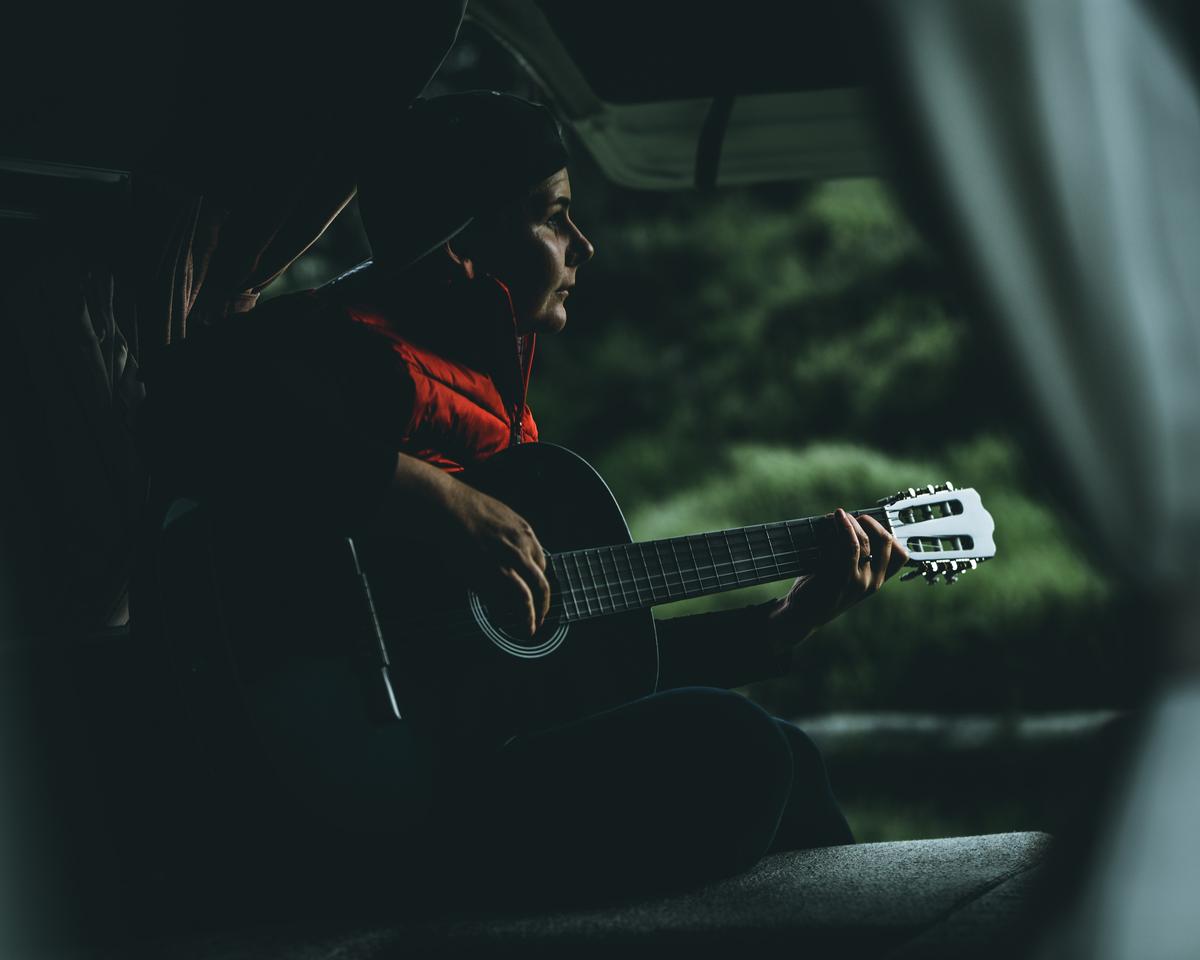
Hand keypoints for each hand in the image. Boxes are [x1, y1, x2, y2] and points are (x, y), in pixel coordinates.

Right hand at [376, 453, 549, 635]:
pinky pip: (512, 598)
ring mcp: (508, 561)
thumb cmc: (464, 509)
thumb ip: (508, 535)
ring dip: (533, 614)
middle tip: (541, 617)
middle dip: (544, 603)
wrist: (448, 507)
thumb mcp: (498, 516)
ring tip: (531, 627)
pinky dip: (518, 613)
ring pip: (529, 594)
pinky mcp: (492, 573)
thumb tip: (508, 555)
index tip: (535, 592)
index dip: (538, 581)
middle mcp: (522, 548)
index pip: (540, 564)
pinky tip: (516, 623)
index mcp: (525, 533)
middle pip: (541, 582)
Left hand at [765, 508, 908, 655]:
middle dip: (870, 522)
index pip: (900, 555)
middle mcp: (872, 582)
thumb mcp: (845, 576)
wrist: (801, 615)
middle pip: (885, 541)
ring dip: (851, 522)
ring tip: (838, 515)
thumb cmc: (820, 590)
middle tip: (854, 516)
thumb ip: (854, 557)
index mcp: (877, 581)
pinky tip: (832, 519)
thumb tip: (850, 521)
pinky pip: (847, 546)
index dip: (889, 534)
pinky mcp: (840, 577)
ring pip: (864, 541)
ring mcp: (858, 580)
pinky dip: (841, 528)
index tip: (870, 524)